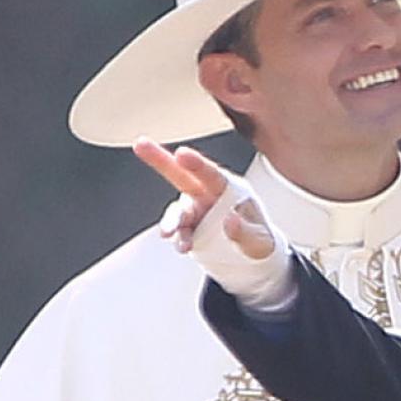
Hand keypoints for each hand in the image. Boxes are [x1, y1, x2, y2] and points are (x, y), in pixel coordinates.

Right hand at [131, 137, 275, 258]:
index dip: (196, 163)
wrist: (249, 256)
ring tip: (169, 232)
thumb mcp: (259, 240)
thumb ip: (245, 232)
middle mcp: (207, 194)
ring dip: (172, 220)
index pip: (212, 174)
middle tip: (141, 144)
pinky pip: (177, 229)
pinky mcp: (187, 226)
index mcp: (229, 189)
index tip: (182, 153)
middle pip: (182, 175)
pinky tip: (181, 244)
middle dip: (160, 159)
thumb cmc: (257, 238)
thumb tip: (231, 221)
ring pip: (177, 209)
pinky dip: (177, 236)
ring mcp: (195, 209)